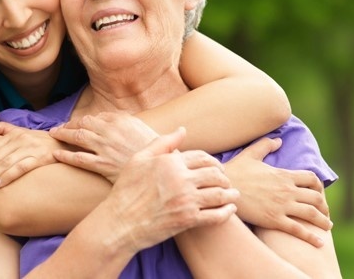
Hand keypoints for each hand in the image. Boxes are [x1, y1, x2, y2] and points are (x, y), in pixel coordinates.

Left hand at [0, 121, 62, 193]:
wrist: (67, 143)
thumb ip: (2, 129)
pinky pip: (21, 167)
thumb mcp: (22, 131)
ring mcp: (31, 148)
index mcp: (13, 134)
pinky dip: (8, 176)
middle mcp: (20, 140)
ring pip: (5, 163)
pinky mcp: (41, 158)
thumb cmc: (42, 140)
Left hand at [49, 112, 158, 182]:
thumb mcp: (142, 128)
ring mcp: (105, 148)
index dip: (84, 120)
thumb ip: (126, 121)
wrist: (160, 167)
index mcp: (121, 120)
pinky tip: (56, 154)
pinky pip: (78, 159)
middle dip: (69, 124)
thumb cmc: (154, 149)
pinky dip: (65, 155)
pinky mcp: (102, 165)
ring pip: (77, 137)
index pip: (95, 117)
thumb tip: (115, 117)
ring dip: (63, 135)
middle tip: (59, 127)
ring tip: (54, 135)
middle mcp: (110, 131)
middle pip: (83, 123)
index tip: (77, 123)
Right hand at [104, 127, 238, 250]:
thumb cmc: (126, 189)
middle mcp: (181, 179)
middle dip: (224, 177)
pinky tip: (230, 210)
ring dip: (230, 194)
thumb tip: (182, 130)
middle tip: (227, 181)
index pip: (202, 157)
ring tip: (234, 194)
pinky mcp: (188, 220)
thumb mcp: (139, 159)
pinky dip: (227, 212)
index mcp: (171, 162)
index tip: (217, 167)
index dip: (213, 162)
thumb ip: (162, 143)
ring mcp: (186, 200)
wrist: (120, 222)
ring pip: (220, 194)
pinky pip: (216, 216)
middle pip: (215, 174)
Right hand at [224, 137, 331, 247]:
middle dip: (324, 206)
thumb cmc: (234, 171)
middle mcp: (287, 191)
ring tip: (327, 226)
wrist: (222, 189)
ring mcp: (282, 206)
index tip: (320, 192)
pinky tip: (319, 242)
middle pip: (316, 198)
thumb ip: (265, 145)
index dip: (319, 186)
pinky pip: (298, 230)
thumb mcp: (250, 154)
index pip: (311, 179)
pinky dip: (311, 237)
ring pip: (311, 214)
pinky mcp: (274, 220)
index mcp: (284, 175)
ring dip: (323, 221)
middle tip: (325, 212)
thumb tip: (278, 140)